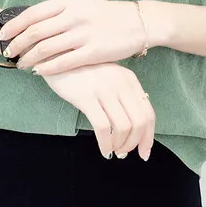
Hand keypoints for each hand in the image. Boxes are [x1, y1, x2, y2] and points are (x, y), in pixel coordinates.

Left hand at [0, 0, 147, 75]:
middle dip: (17, 45)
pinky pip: (63, 62)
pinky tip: (39, 72)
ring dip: (29, 59)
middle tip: (8, 53)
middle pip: (35, 32)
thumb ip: (57, 12)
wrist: (137, 22)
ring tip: (21, 65)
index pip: (32, 14)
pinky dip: (47, 68)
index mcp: (68, 1)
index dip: (14, 27)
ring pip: (45, 49)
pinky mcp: (93, 51)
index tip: (2, 35)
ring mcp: (83, 34)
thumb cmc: (105, 15)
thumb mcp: (80, 4)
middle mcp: (73, 15)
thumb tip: (30, 23)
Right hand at [40, 62, 154, 160]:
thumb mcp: (108, 77)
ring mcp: (104, 90)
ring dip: (120, 145)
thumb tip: (132, 127)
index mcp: (129, 80)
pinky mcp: (85, 97)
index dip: (149, 137)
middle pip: (140, 122)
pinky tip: (103, 150)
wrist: (57, 53)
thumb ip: (121, 95)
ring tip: (112, 151)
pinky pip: (102, 127)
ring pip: (123, 127)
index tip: (144, 152)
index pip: (148, 113)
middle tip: (125, 153)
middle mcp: (121, 84)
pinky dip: (105, 144)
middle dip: (135, 144)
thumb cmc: (82, 70)